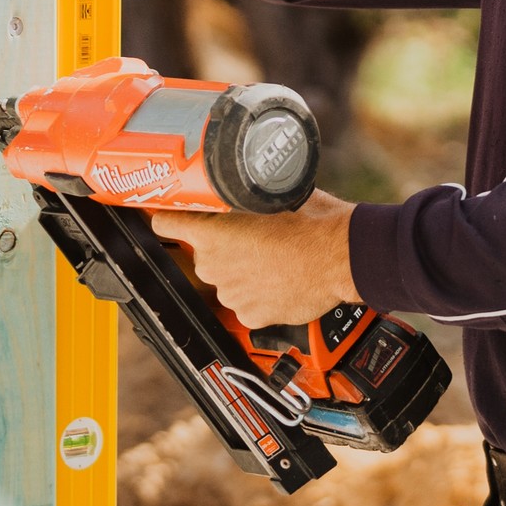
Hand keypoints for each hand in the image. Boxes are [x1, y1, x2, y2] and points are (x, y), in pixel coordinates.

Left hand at [150, 188, 359, 328]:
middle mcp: (214, 266)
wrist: (342, 257)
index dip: (168, 215)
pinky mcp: (251, 315)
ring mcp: (231, 294)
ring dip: (239, 268)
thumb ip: (238, 197)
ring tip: (271, 256)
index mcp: (210, 233)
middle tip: (249, 233)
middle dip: (219, 243)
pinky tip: (278, 277)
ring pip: (225, 277)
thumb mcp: (269, 193)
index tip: (170, 213)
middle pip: (201, 251)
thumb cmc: (311, 222)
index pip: (164, 223)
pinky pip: (244, 300)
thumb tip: (229, 190)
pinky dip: (256, 292)